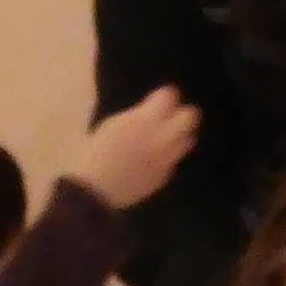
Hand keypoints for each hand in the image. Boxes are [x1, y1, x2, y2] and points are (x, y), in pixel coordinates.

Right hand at [69, 86, 201, 210]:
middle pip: (191, 116)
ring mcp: (166, 157)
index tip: (161, 99)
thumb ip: (135, 117)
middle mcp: (162, 136)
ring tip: (168, 139)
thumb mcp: (112, 125)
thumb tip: (147, 114)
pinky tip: (154, 160)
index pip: (169, 95)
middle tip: (173, 118)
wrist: (96, 190)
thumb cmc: (95, 153)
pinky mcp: (165, 176)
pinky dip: (168, 158)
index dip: (166, 96)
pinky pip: (174, 161)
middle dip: (184, 114)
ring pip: (188, 140)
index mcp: (145, 119)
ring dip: (181, 136)